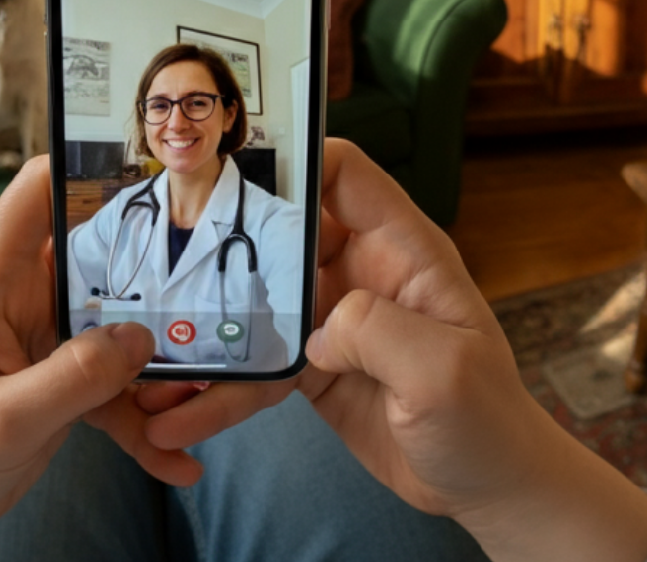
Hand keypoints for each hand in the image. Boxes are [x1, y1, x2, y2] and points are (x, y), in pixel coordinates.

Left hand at [0, 157, 200, 561]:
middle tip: (210, 273)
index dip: (80, 162)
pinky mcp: (60, 377)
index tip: (143, 157)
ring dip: (154, 357)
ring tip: (199, 394)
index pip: (34, 195)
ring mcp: (46, 336)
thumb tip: (141, 336)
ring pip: (115, 320)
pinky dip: (141, 417)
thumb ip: (72, 376)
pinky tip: (176, 460)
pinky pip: (113, 382)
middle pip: (94, 253)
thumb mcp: (1, 419)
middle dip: (150, 264)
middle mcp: (22, 296)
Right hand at [143, 140, 646, 561]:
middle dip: (229, 232)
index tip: (240, 168)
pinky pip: (256, 359)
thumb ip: (377, 328)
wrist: (485, 488)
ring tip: (160, 340)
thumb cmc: (486, 419)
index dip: (299, 158)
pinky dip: (222, 384)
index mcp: (401, 248)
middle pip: (285, 227)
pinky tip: (181, 414)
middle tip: (171, 246)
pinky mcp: (310, 362)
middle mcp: (359, 270)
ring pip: (260, 293)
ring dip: (214, 316)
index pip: (346, 173)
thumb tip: (316, 328)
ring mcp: (332, 315)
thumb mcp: (444, 369)